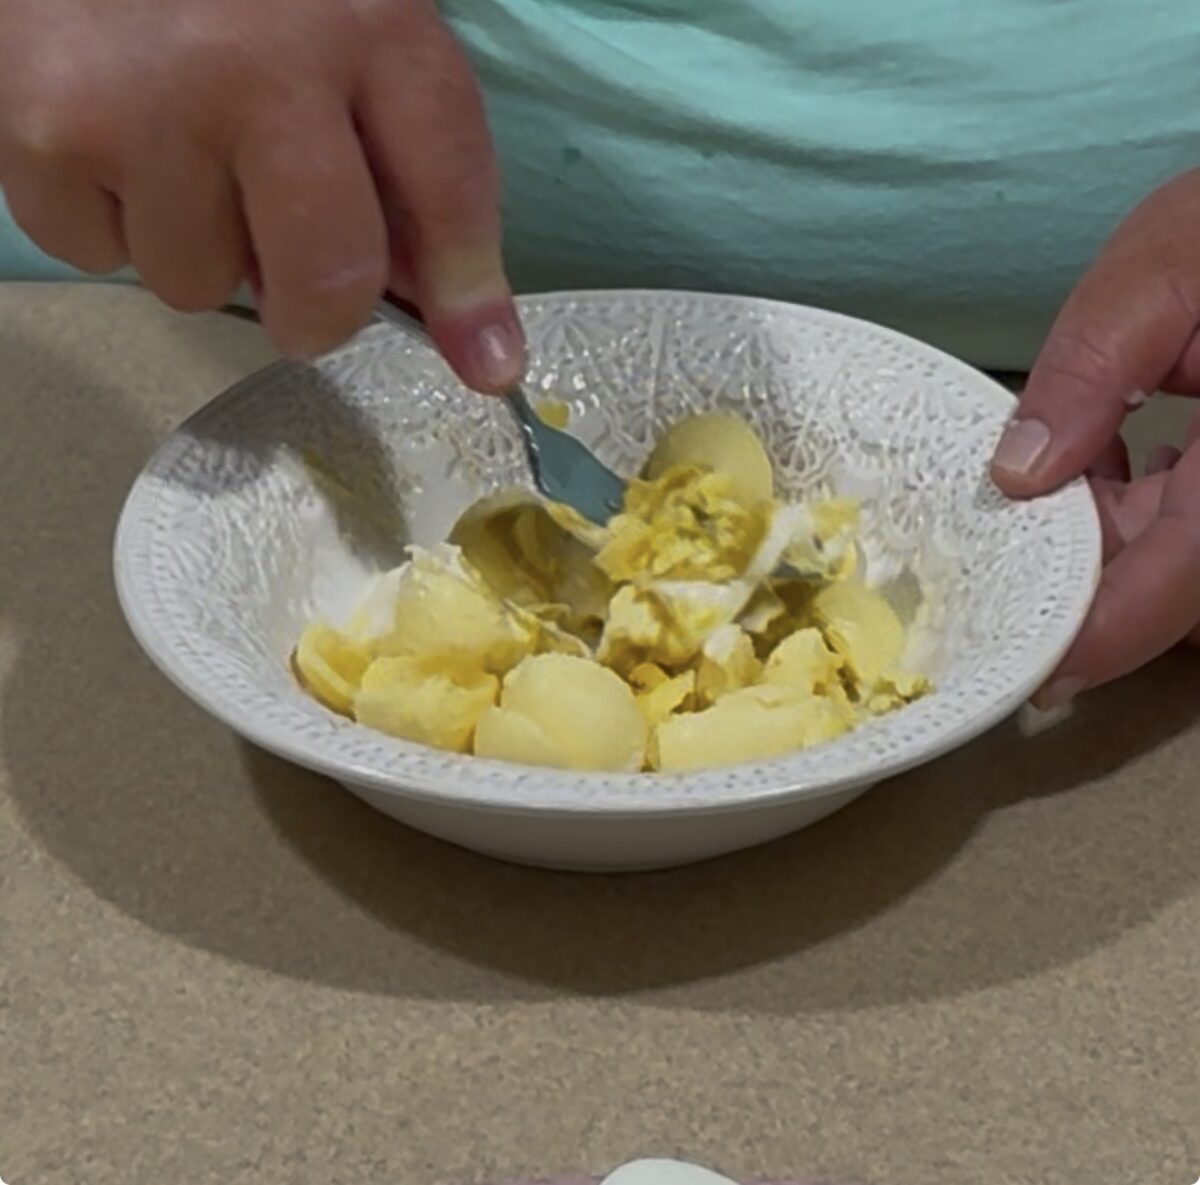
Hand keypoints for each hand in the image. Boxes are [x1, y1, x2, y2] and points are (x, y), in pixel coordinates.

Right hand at [0, 0, 522, 390]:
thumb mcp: (346, 26)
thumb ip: (401, 158)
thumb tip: (447, 313)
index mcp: (361, 18)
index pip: (448, 187)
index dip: (468, 292)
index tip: (487, 362)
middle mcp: (255, 66)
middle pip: (325, 282)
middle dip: (320, 312)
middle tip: (298, 280)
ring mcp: (143, 104)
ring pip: (200, 286)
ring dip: (201, 247)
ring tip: (179, 147)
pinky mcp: (43, 131)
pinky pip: (102, 257)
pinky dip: (112, 222)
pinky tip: (114, 138)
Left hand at [990, 169, 1199, 706]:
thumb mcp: (1166, 271)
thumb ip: (1091, 372)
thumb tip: (1015, 475)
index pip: (1183, 579)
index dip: (1105, 635)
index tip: (1031, 672)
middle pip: (1177, 586)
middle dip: (1085, 589)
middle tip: (993, 581)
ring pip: (1181, 563)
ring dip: (1102, 549)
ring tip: (1032, 508)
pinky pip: (1188, 526)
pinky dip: (1133, 515)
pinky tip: (1092, 472)